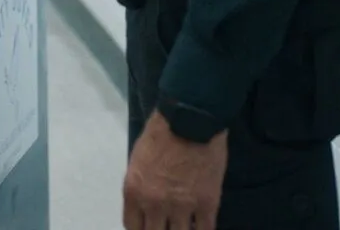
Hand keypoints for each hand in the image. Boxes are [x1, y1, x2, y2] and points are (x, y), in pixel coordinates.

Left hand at [122, 110, 227, 228]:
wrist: (190, 120)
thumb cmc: (160, 133)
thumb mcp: (138, 161)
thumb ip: (140, 187)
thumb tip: (145, 205)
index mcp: (134, 192)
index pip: (132, 227)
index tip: (147, 227)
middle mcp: (155, 205)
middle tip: (166, 226)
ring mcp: (182, 207)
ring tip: (183, 226)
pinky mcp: (207, 204)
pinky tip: (200, 227)